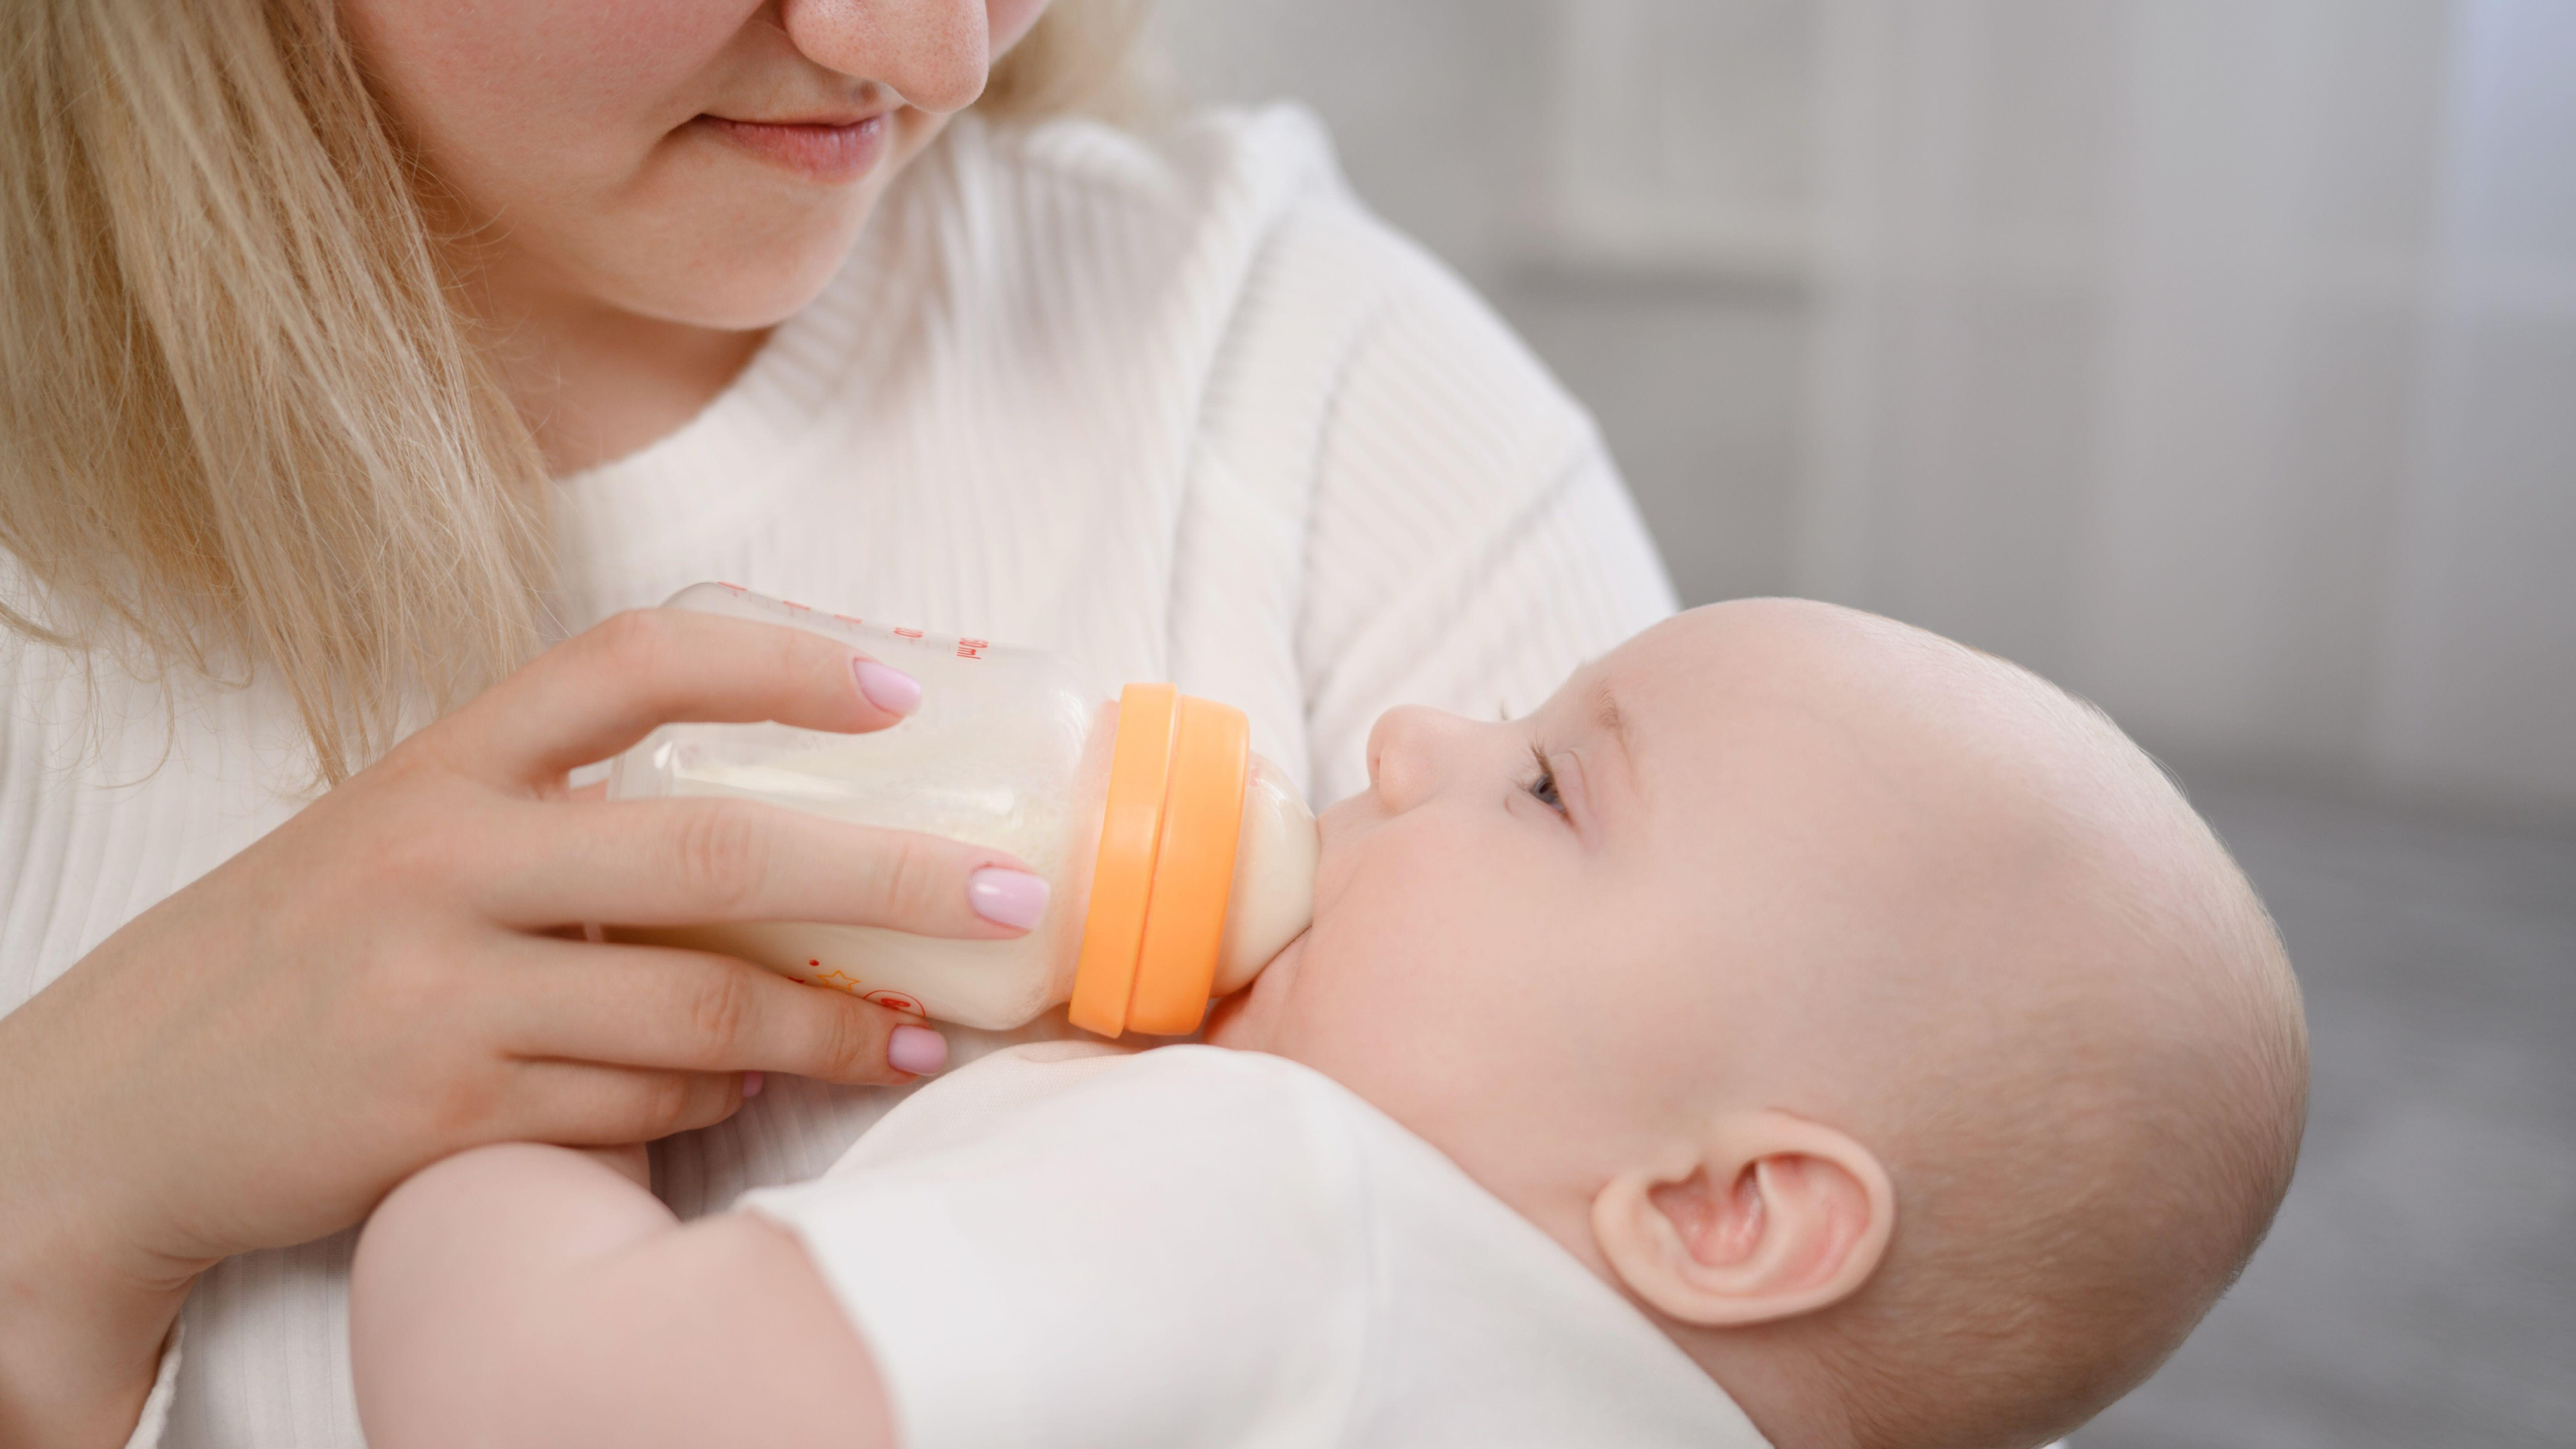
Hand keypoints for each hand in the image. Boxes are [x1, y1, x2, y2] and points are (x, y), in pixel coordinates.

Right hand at [0, 608, 1030, 1445]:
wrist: (118, 1103)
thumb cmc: (301, 953)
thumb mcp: (405, 837)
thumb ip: (557, 816)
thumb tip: (777, 825)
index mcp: (445, 761)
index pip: (633, 663)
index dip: (783, 660)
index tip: (902, 685)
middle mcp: (445, 857)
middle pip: (718, 846)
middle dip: (886, 874)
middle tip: (1002, 893)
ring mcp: (443, 988)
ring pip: (701, 1001)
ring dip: (832, 1024)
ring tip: (920, 1033)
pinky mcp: (445, 1109)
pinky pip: (637, 1100)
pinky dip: (716, 1093)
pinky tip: (753, 1083)